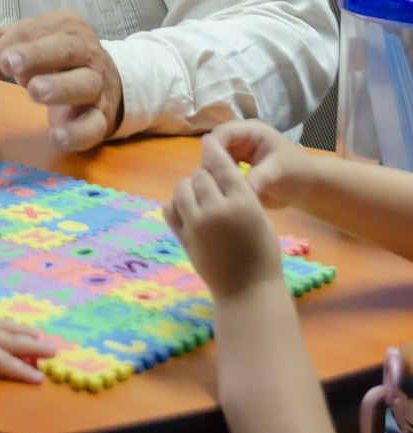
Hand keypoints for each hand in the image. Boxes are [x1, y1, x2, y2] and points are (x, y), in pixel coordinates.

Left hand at [0, 12, 122, 152]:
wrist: (108, 82)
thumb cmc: (59, 59)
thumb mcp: (35, 43)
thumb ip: (8, 40)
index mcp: (67, 27)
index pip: (31, 33)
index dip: (0, 52)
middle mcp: (87, 51)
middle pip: (64, 49)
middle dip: (36, 55)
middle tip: (9, 64)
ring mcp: (98, 84)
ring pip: (84, 83)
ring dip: (59, 87)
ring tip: (34, 92)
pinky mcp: (102, 116)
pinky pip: (93, 124)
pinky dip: (77, 132)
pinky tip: (56, 137)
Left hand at [0, 307, 55, 395]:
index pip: (5, 362)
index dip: (23, 372)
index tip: (43, 380)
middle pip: (12, 340)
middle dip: (34, 347)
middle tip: (55, 350)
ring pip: (5, 325)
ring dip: (23, 330)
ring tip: (39, 333)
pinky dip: (3, 319)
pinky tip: (4, 320)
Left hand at [163, 134, 283, 298]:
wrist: (248, 290)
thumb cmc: (262, 254)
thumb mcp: (260, 217)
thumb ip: (240, 194)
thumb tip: (219, 171)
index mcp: (243, 202)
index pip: (222, 165)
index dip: (214, 150)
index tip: (208, 141)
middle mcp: (217, 209)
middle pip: (200, 175)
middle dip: (204, 176)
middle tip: (211, 185)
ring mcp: (197, 224)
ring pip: (182, 189)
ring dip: (188, 188)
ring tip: (198, 197)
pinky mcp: (183, 238)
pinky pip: (169, 209)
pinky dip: (175, 204)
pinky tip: (186, 209)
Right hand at [206, 120, 315, 208]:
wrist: (306, 186)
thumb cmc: (296, 172)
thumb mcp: (279, 173)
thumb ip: (260, 177)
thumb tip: (242, 187)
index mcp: (251, 131)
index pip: (223, 133)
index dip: (213, 149)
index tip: (210, 170)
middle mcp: (241, 138)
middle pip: (215, 144)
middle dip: (209, 161)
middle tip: (208, 182)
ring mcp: (238, 152)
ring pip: (215, 157)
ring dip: (211, 170)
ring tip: (210, 188)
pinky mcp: (236, 165)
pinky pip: (220, 168)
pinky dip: (217, 178)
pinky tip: (217, 191)